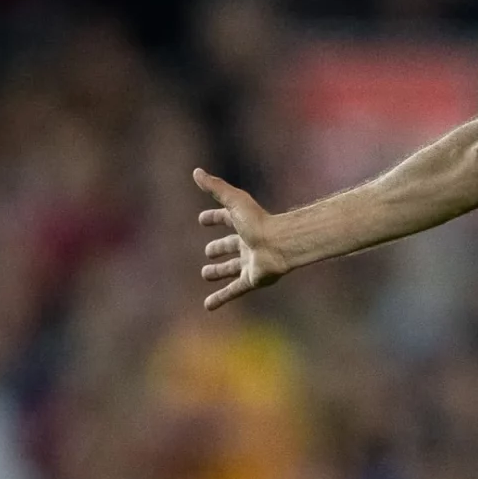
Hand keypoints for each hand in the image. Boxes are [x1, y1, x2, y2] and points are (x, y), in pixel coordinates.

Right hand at [195, 168, 290, 309]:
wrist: (281, 245)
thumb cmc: (259, 221)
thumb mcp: (234, 201)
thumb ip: (215, 187)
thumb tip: (196, 171)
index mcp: (243, 224)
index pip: (226, 218)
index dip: (215, 218)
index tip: (202, 219)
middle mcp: (247, 243)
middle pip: (230, 246)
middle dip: (219, 248)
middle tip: (209, 252)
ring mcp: (250, 262)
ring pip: (231, 269)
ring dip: (219, 272)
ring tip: (206, 274)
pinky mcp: (252, 280)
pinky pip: (234, 291)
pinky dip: (221, 298)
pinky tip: (208, 306)